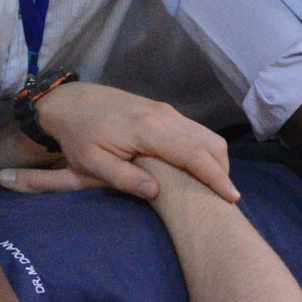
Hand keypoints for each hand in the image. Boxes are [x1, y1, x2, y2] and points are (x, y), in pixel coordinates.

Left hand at [0, 81, 238, 202]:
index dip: (215, 177)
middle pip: (209, 142)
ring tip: (212, 189)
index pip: (193, 154)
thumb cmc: (78, 135)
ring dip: (214, 161)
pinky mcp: (163, 111)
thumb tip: (156, 193)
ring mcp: (166, 111)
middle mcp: (165, 116)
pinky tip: (196, 171)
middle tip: (223, 200)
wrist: (70, 101)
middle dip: (222, 171)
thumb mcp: (90, 163)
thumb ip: (123, 177)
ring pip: (206, 135)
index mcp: (149, 129)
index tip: (232, 197)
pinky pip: (195, 131)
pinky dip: (204, 151)